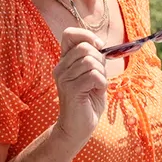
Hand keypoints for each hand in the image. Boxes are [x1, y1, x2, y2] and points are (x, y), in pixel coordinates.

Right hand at [52, 27, 107, 147]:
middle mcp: (60, 67)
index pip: (69, 34)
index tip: (98, 47)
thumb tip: (101, 45)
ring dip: (101, 74)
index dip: (86, 35)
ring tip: (96, 86)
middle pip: (85, 47)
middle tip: (98, 76)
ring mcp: (63, 78)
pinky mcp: (70, 89)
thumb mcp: (94, 76)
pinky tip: (96, 92)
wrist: (78, 127)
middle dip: (100, 60)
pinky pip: (94, 76)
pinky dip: (101, 83)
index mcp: (65, 61)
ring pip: (90, 61)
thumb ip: (95, 60)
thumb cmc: (88, 101)